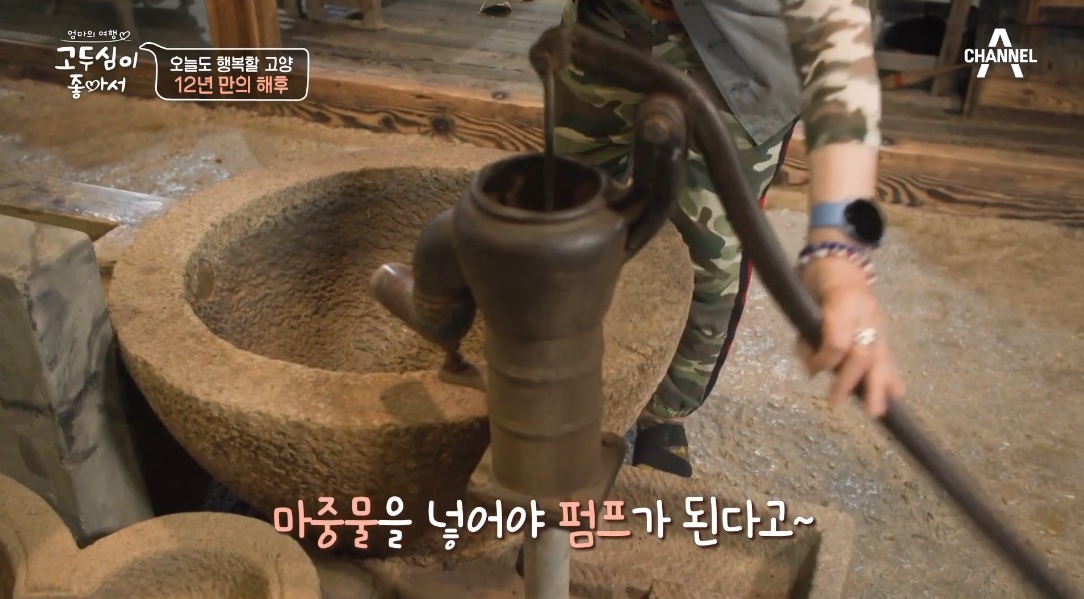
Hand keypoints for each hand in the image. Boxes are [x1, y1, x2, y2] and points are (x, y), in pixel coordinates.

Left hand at [796, 256, 904, 416]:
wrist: (840, 258)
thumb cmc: (817, 278)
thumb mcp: (804, 297)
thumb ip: (807, 330)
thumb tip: (812, 367)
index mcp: (843, 301)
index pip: (837, 340)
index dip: (823, 359)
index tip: (810, 370)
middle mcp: (866, 313)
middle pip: (862, 352)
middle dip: (849, 380)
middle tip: (835, 402)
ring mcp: (877, 321)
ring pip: (880, 356)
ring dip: (878, 386)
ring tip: (877, 412)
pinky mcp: (882, 329)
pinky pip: (888, 354)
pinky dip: (892, 376)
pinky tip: (897, 394)